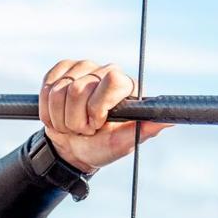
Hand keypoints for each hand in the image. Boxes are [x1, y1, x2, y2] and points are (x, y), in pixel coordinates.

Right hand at [38, 59, 172, 171]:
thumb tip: (171, 119)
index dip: (97, 107)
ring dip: (61, 117)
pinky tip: (58, 116)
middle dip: (76, 119)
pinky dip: (48, 109)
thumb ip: (144, 130)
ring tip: (72, 126)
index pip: (112, 81)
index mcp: (127, 86)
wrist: (72, 149)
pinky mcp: (62, 69)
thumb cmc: (101, 147)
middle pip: (80, 88)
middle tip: (84, 130)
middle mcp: (107, 71)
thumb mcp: (124, 143)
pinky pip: (46, 86)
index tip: (96, 125)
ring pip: (60, 90)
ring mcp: (84, 67)